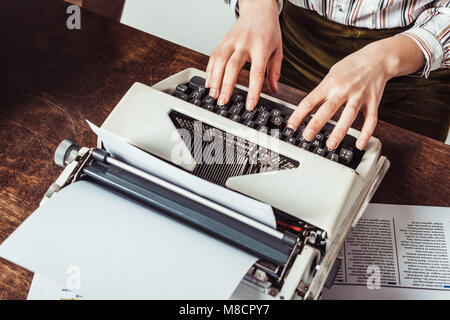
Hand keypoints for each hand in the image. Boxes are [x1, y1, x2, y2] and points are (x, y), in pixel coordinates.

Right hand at [205, 0, 281, 109]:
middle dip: (226, 86)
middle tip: (223, 101)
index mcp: (261, 48)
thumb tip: (274, 90)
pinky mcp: (223, 40)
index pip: (257, 73)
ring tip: (213, 95)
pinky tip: (209, 82)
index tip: (250, 105)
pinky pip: (213, 56)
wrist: (259, 9)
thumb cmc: (269, 31)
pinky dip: (209, 71)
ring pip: (219, 61)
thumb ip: (275, 71)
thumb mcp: (278, 50)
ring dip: (214, 80)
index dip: (253, 91)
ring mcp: (231, 41)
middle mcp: (244, 43)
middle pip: (232, 67)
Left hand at [287, 35, 424, 149]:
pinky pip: (371, 120)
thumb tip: (306, 110)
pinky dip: (366, 133)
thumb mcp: (331, 75)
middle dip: (316, 123)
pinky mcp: (373, 101)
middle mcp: (344, 90)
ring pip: (349, 115)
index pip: (310, 101)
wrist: (378, 58)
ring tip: (331, 144)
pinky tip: (360, 145)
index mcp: (330, 83)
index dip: (298, 115)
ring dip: (340, 131)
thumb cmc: (351, 67)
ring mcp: (359, 96)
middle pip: (328, 108)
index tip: (289, 127)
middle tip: (307, 136)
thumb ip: (321, 92)